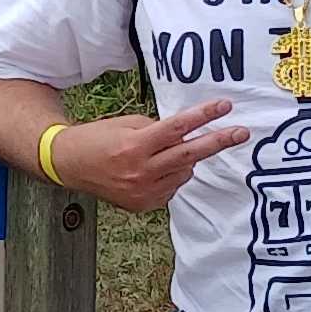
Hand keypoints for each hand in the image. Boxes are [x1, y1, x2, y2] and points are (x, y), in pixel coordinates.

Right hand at [46, 100, 245, 213]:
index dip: (203, 116)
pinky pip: (171, 188)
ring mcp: (143, 191)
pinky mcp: (143, 204)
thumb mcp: (126, 124)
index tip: (225, 106)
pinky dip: (169, 176)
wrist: (69, 165)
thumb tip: (184, 135)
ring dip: (183, 160)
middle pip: (189, 154)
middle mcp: (141, 171)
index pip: (177, 128)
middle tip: (241, 133)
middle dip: (217, 142)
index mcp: (135, 145)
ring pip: (183, 173)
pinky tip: (150, 170)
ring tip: (161, 153)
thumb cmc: (97, 138)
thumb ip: (157, 129)